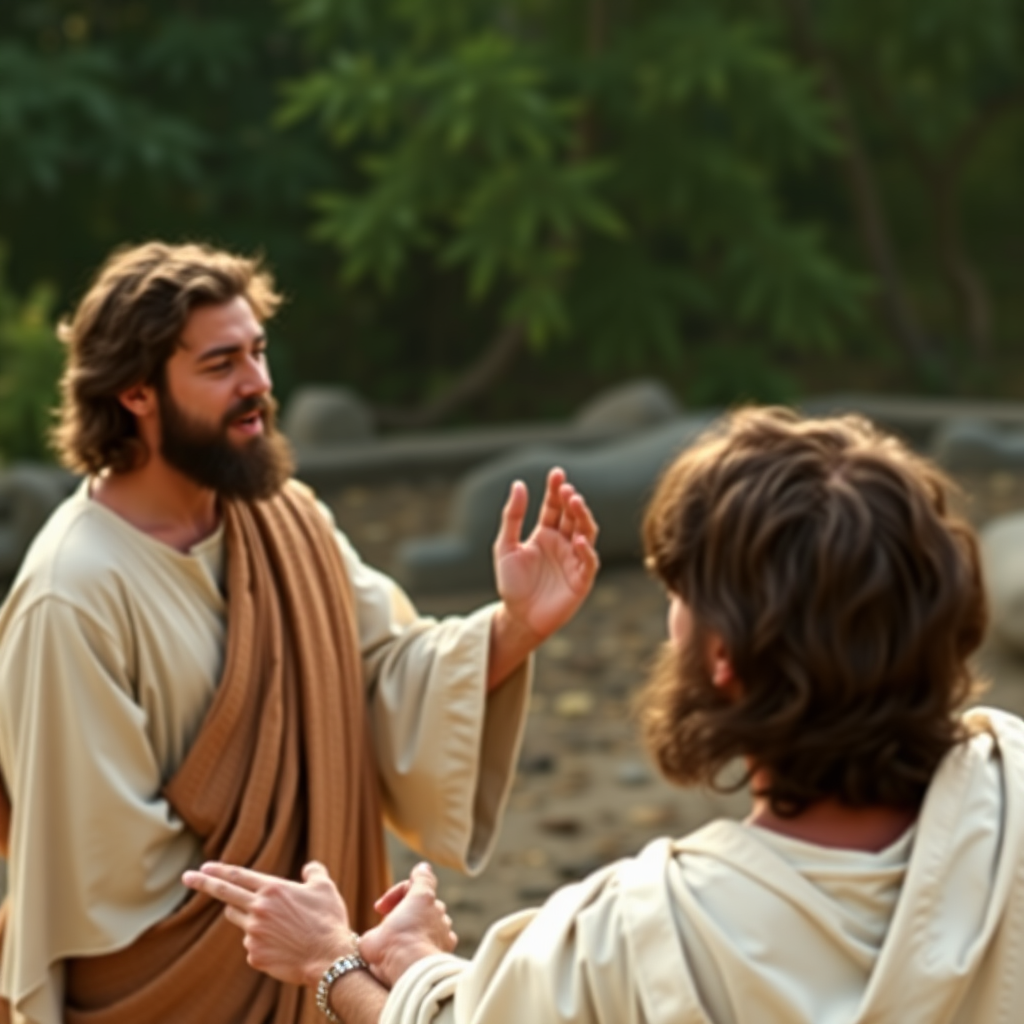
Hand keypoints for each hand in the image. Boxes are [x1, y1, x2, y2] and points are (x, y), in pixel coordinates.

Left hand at [182, 861, 352, 988]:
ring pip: (238, 919)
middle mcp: (258, 909)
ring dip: (246, 915)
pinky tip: (283, 945)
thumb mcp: (324, 888)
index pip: (238, 875)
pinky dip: (261, 941)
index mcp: (273, 889)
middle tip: (186, 876)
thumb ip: (313, 872)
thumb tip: (308, 868)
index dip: (219, 870)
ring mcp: (253, 934)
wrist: (329, 958)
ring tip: (274, 922)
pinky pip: (251, 943)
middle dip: (202, 883)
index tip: (203, 867)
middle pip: (224, 893)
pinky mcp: (254, 955)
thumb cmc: (328, 920)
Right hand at [359, 863, 456, 987]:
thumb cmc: (390, 945)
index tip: (379, 909)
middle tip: (391, 926)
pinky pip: (441, 937)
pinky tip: (415, 952)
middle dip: (407, 911)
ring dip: (420, 927)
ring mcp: (445, 927)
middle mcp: (437, 908)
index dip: (393, 894)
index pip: (412, 882)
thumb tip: (417, 873)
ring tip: (403, 942)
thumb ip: (388, 907)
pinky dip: (429, 942)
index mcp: (421, 896)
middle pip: (423, 901)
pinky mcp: (449, 946)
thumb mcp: (375, 930)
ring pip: (433, 920)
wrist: (409, 970)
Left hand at [493, 467, 598, 643]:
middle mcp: (563, 543)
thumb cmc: (511, 583)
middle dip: (571, 501)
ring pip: (587, 532)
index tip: (557, 473)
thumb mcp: (505, 546)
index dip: (556, 490)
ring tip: (575, 502)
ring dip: (583, 517)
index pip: (554, 506)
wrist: (518, 617)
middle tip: (566, 489)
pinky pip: (589, 562)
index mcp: (545, 533)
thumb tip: (519, 484)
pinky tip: (578, 539)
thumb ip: (512, 516)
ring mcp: (574, 560)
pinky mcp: (582, 580)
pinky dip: (586, 550)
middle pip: (573, 516)